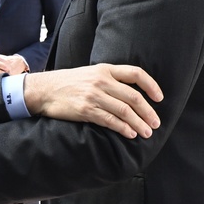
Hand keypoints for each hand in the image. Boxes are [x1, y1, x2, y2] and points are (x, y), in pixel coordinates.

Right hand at [24, 64, 162, 138]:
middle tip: (156, 123)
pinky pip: (110, 120)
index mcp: (104, 69)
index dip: (151, 85)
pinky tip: (130, 134)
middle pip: (133, 96)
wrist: (44, 90)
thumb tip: (130, 93)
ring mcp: (93, 95)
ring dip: (139, 123)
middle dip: (148, 112)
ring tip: (147, 132)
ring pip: (124, 111)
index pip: (135, 73)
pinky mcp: (86, 110)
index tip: (159, 98)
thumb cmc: (68, 83)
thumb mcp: (90, 73)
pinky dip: (123, 128)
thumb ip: (109, 79)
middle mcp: (101, 80)